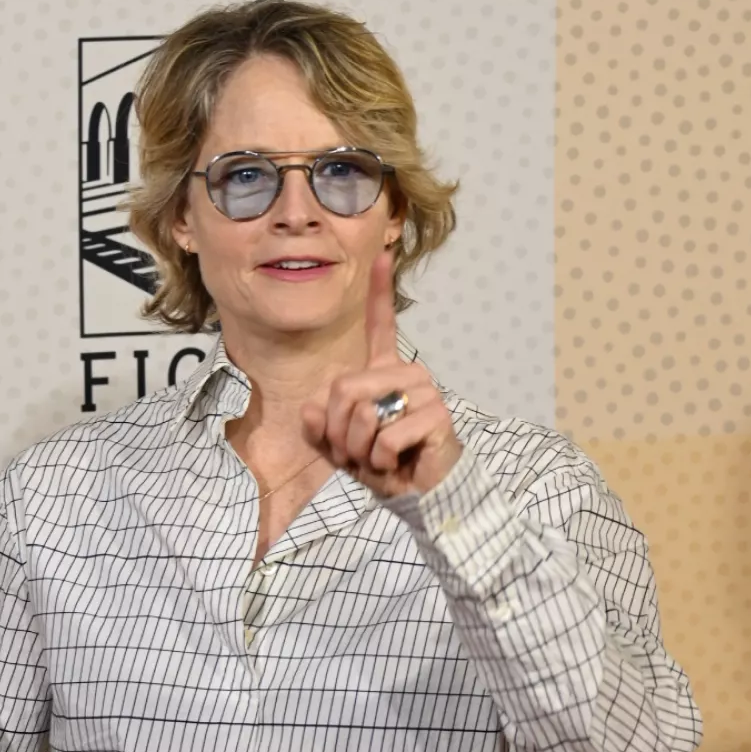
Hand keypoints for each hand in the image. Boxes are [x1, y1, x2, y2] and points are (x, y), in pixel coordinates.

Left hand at [300, 251, 463, 497]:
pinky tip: (398, 465)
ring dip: (360, 450)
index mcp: (385, 373)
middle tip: (359, 453)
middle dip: (340, 433)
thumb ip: (319, 425)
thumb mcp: (340, 446)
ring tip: (379, 460)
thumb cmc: (385, 465)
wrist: (421, 497)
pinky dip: (381, 463)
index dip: (378, 291)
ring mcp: (425, 393)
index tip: (382, 254)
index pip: (381, 325)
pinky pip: (385, 439)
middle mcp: (408, 375)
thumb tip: (312, 408)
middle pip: (344, 388)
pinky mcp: (437, 417)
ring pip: (363, 413)